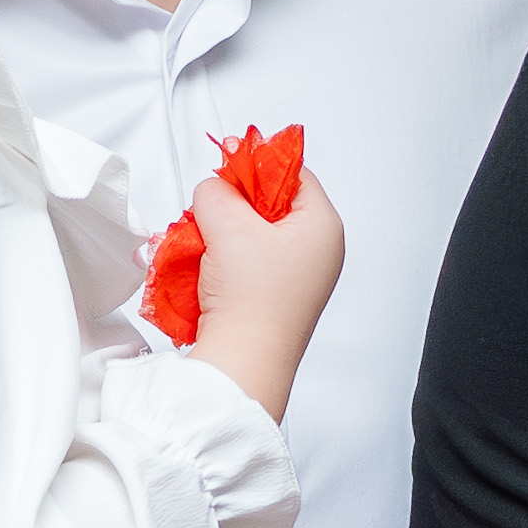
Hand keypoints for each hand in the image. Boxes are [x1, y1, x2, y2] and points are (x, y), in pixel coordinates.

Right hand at [183, 166, 343, 420]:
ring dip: (221, 235)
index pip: (294, 173)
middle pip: (270, 205)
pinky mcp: (275, 300)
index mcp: (323, 226)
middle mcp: (318, 252)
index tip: (226, 166)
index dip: (257, 164)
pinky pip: (247, 265)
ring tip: (203, 246)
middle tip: (211, 213)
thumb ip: (216, 191)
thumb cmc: (251, 297)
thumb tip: (214, 188)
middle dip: (232, 207)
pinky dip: (223, 262)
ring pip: (253, 236)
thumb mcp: (228, 224)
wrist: (244, 363)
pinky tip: (205, 270)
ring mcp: (298, 278)